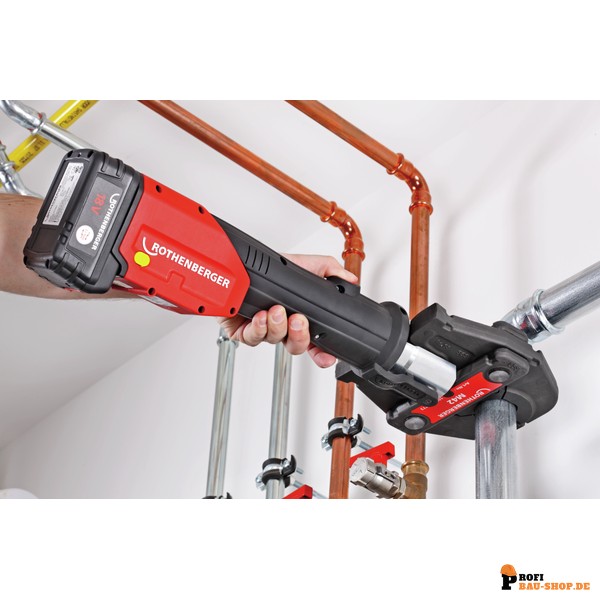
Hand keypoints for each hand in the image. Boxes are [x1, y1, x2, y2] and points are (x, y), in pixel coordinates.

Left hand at [216, 253, 358, 367]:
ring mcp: (263, 331)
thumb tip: (350, 280)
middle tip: (299, 321)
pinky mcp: (243, 332)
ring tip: (276, 310)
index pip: (315, 343)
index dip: (322, 353)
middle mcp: (282, 327)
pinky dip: (259, 327)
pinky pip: (252, 338)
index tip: (328, 356)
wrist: (239, 264)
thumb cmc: (270, 268)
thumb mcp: (307, 265)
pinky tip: (261, 315)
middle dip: (300, 336)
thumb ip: (331, 271)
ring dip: (278, 326)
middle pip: (296, 347)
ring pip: (275, 341)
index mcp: (299, 317)